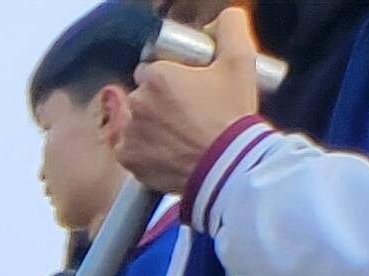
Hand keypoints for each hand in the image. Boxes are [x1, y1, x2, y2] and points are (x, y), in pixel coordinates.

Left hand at [116, 4, 262, 193]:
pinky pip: (130, 148)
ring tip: (179, 133)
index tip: (186, 90)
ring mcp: (130, 132)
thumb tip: (224, 18)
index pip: (152, 70)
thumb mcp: (241, 61)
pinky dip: (144, 149)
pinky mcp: (128, 159)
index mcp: (157, 76)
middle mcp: (137, 102)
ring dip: (150, 124)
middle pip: (143, 96)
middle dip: (160, 101)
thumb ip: (231, 28)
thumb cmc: (232, 115)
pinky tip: (167, 149)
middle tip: (187, 113)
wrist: (226, 164)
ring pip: (135, 121)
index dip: (170, 79)